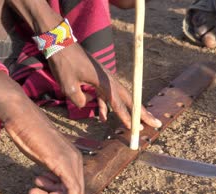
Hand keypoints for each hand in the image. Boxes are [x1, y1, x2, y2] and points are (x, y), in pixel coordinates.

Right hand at [0, 68, 84, 193]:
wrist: (20, 115)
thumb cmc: (28, 132)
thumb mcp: (42, 154)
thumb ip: (50, 167)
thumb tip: (51, 181)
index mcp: (73, 156)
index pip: (76, 184)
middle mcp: (76, 158)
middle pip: (76, 190)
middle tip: (35, 193)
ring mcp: (71, 160)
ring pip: (73, 192)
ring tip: (33, 189)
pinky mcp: (62, 162)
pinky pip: (71, 189)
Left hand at [47, 44, 161, 128]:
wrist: (60, 44)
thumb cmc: (64, 63)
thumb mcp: (67, 85)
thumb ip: (79, 100)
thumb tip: (87, 105)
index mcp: (104, 81)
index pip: (118, 103)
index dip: (126, 117)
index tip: (134, 128)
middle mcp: (109, 80)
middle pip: (129, 100)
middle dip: (142, 113)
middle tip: (155, 123)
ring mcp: (105, 79)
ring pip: (121, 98)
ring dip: (129, 111)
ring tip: (139, 125)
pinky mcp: (99, 79)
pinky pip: (107, 95)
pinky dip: (107, 106)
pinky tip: (104, 118)